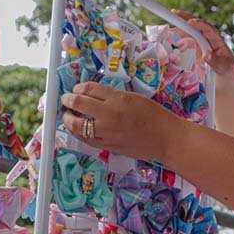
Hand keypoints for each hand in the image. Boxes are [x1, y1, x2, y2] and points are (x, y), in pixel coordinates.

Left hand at [61, 83, 184, 160]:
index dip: (78, 87)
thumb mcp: (134, 98)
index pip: (89, 89)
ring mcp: (107, 132)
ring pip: (77, 124)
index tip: (75, 89)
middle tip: (65, 99)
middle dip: (68, 100)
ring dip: (68, 118)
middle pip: (79, 103)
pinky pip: (86, 139)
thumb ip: (113, 96)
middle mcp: (109, 114)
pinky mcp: (108, 146)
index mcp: (117, 98)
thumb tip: (95, 96)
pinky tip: (77, 129)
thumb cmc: (155, 116)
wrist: (167, 139)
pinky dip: (78, 133)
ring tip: (67, 115)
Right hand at [172, 10, 233, 81]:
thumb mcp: (223, 68)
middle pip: (199, 24)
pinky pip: (190, 35)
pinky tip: (173, 29)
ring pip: (193, 28)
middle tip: (175, 12)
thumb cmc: (226, 71)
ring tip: (172, 16)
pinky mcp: (198, 44)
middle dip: (187, 17)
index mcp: (218, 42)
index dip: (200, 25)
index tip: (190, 22)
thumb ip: (215, 62)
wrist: (225, 74)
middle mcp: (211, 38)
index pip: (209, 30)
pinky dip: (181, 31)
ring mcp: (204, 40)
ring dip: (182, 22)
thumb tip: (205, 56)